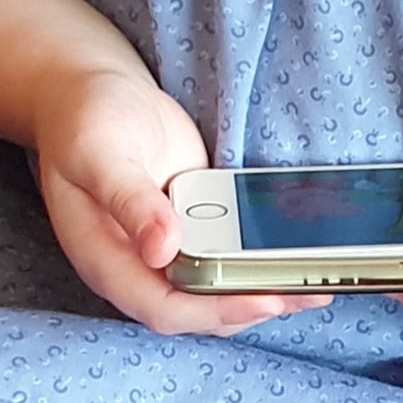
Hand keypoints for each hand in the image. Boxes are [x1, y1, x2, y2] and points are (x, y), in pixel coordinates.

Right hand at [32, 65, 330, 336]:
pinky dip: (258, 257)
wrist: (93, 90)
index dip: (214, 311)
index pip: (163, 308)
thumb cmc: (85, 119)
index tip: (264, 300)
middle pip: (199, 308)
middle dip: (253, 305)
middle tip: (310, 291)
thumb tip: (162, 250)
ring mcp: (167, 249)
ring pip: (217, 288)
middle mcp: (138, 265)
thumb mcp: (99, 152)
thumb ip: (128, 199)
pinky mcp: (192, 227)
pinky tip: (298, 248)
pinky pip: (226, 255)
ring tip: (317, 278)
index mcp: (107, 259)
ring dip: (263, 286)